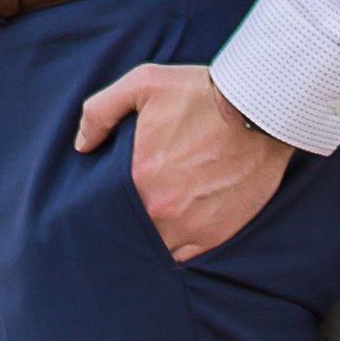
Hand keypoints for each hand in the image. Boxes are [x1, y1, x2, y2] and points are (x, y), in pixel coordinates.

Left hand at [74, 61, 289, 261]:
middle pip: (130, 227)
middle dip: (126, 221)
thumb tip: (82, 145)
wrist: (257, 109)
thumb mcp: (143, 84)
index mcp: (138, 175)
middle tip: (129, 212)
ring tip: (150, 225)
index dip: (103, 202)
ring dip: (150, 238)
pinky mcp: (215, 234)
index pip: (106, 203)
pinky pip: (185, 256)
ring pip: (156, 246)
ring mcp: (189, 226)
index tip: (106, 199)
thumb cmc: (200, 93)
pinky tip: (174, 234)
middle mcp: (160, 208)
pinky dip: (177, 249)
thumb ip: (101, 111)